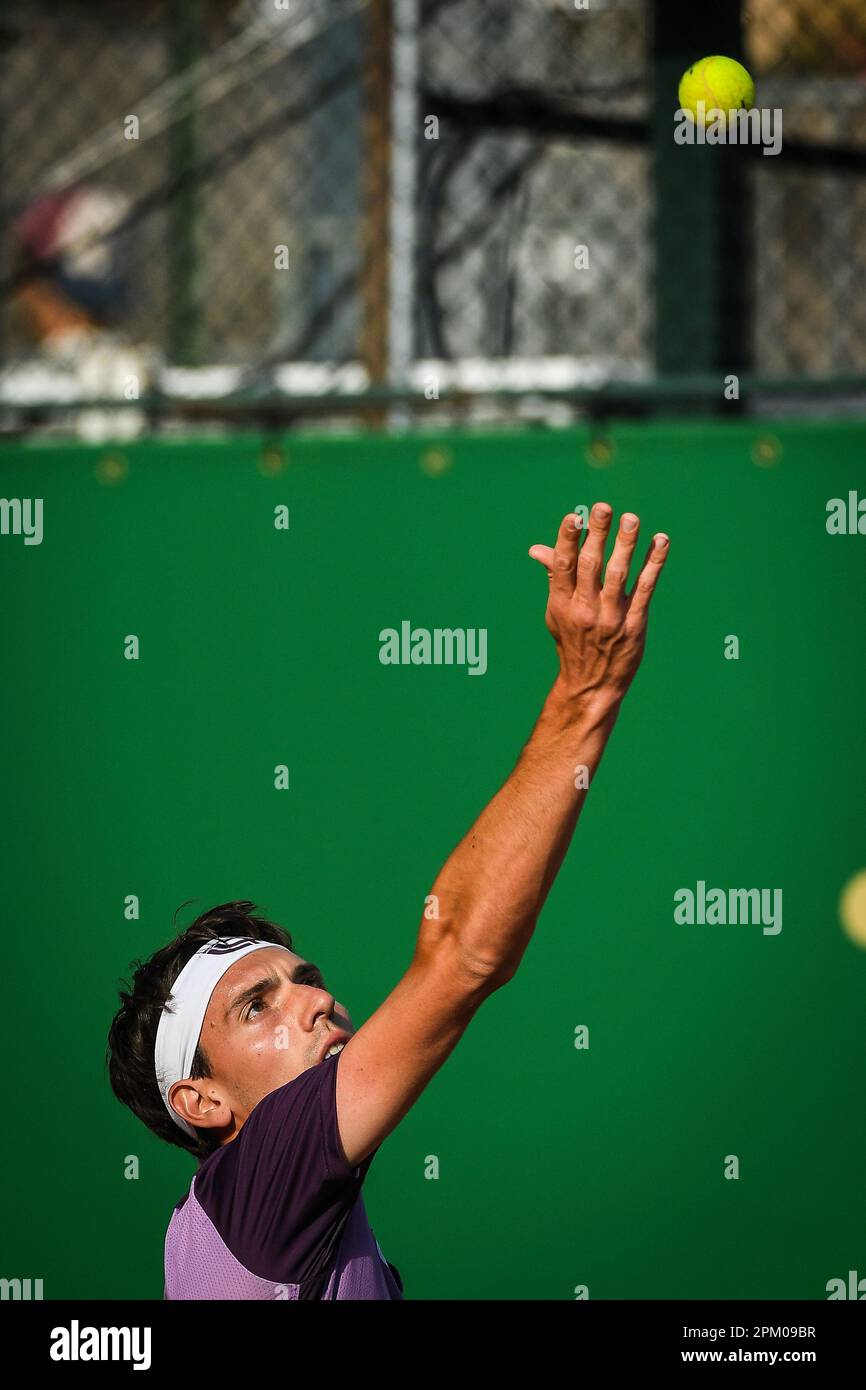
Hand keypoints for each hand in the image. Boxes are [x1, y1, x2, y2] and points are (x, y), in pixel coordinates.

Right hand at [529, 503, 668, 704]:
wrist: (591, 686)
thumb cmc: (573, 642)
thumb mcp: (556, 612)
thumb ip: (554, 577)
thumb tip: (537, 549)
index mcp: (562, 604)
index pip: (564, 566)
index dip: (568, 540)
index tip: (574, 516)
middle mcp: (584, 609)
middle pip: (591, 565)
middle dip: (597, 535)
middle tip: (603, 507)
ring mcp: (611, 618)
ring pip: (618, 574)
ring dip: (626, 544)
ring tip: (632, 519)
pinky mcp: (634, 625)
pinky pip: (645, 589)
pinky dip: (654, 564)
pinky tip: (661, 541)